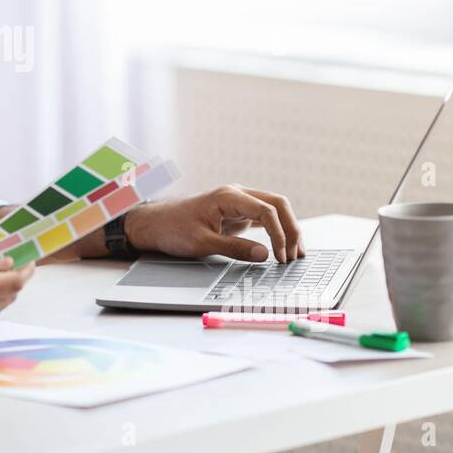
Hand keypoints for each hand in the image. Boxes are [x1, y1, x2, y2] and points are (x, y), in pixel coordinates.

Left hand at [127, 185, 305, 262]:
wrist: (155, 223)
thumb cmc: (173, 229)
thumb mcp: (202, 243)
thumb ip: (235, 248)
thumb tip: (265, 255)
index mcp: (228, 196)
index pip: (267, 210)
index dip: (278, 234)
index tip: (281, 257)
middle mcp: (237, 195)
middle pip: (277, 204)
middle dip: (291, 229)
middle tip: (296, 255)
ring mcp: (238, 203)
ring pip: (274, 209)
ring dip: (287, 229)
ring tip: (295, 253)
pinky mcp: (237, 213)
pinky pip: (264, 218)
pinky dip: (276, 231)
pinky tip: (283, 246)